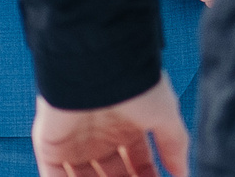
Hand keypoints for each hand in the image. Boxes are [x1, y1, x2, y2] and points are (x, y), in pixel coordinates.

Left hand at [33, 73, 188, 175]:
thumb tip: (184, 173)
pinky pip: (53, 175)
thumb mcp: (164, 115)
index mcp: (127, 127)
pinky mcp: (49, 147)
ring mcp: (74, 143)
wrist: (96, 68)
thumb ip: (175, 146)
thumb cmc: (133, 85)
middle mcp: (101, 137)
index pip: (138, 163)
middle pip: (112, 174)